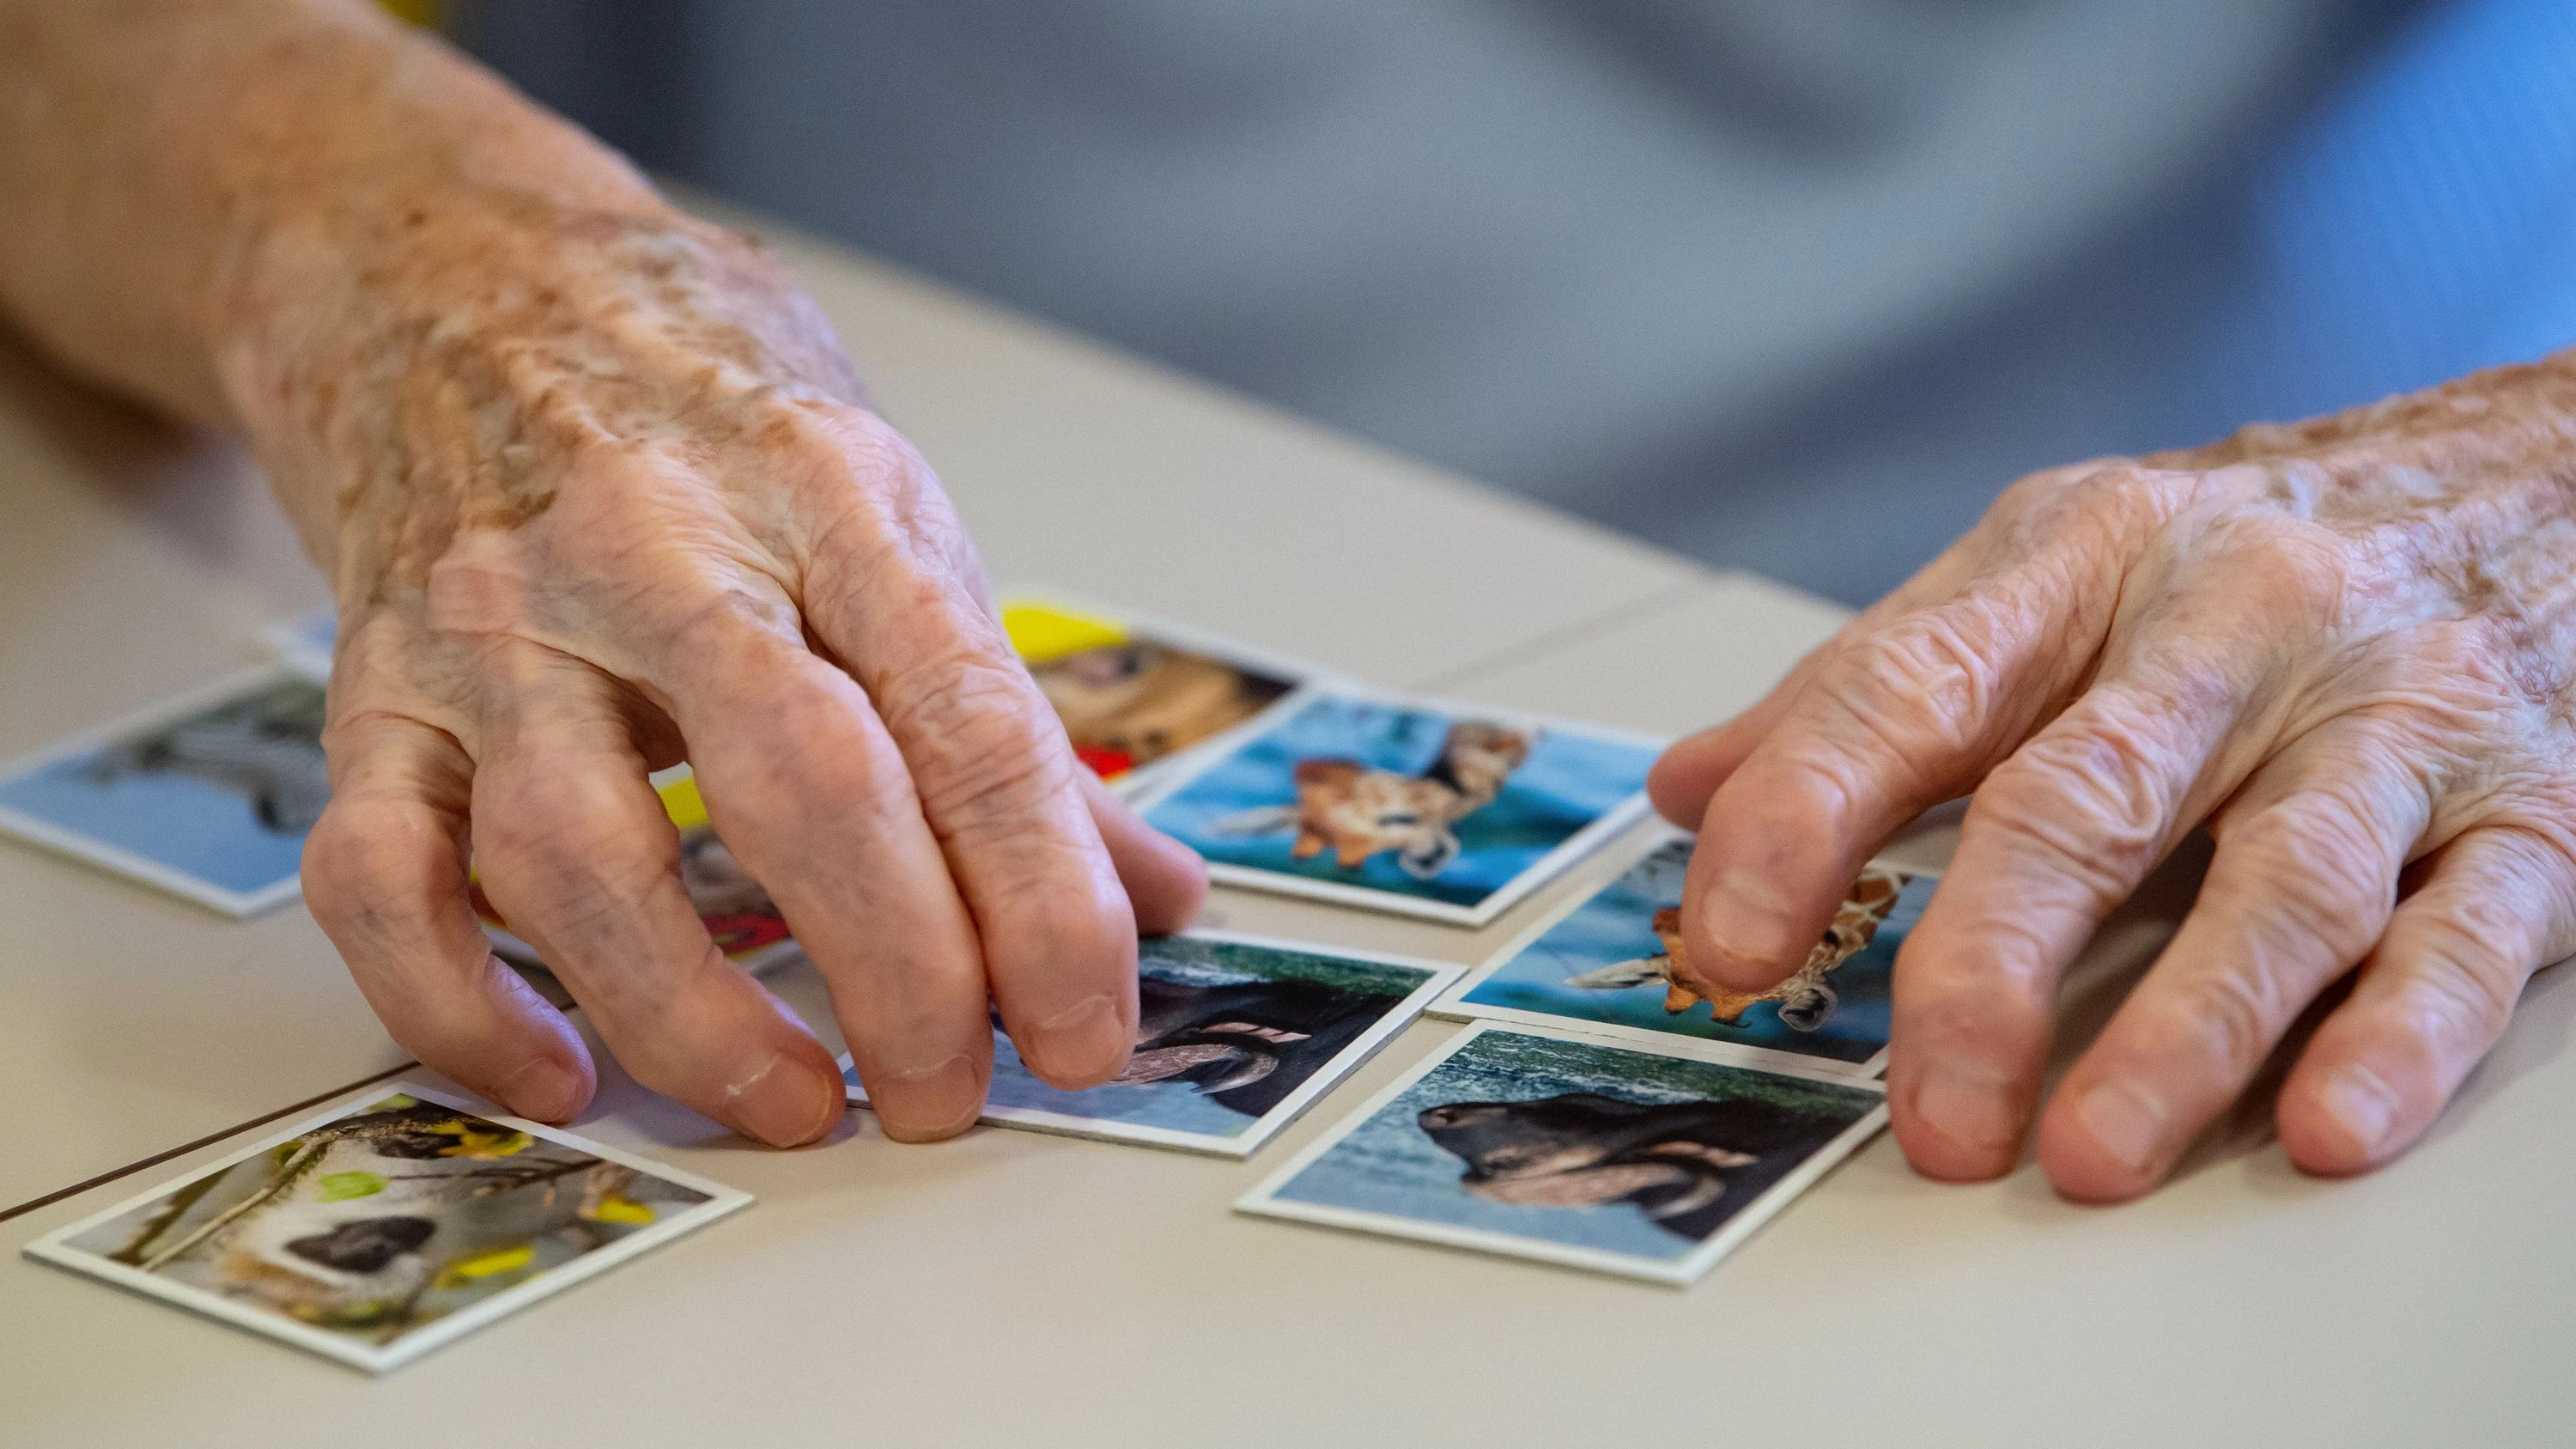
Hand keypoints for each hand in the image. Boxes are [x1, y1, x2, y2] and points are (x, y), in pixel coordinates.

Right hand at [246, 191, 1205, 1144]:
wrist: (449, 275)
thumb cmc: (695, 405)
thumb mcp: (882, 511)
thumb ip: (1003, 713)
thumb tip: (1152, 893)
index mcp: (828, 498)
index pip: (969, 721)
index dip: (1045, 899)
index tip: (1086, 1029)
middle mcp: (658, 554)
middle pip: (802, 787)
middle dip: (901, 971)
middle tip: (951, 1094)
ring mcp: (498, 626)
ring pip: (579, 855)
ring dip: (696, 1016)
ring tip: (797, 1104)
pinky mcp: (373, 693)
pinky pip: (381, 877)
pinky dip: (459, 1004)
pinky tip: (561, 1073)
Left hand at [1648, 359, 2575, 1199]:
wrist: (2536, 473)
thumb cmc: (2247, 550)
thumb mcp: (2043, 570)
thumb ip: (1866, 688)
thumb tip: (1688, 790)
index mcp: (2082, 559)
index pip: (1911, 687)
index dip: (1804, 814)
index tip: (1726, 937)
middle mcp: (2235, 626)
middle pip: (2088, 798)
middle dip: (1991, 961)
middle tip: (1929, 1105)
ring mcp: (2389, 716)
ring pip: (2281, 881)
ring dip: (2184, 1030)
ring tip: (2090, 1152)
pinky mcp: (2529, 808)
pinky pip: (2465, 931)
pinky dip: (2395, 1034)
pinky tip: (2323, 1121)